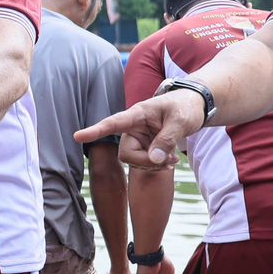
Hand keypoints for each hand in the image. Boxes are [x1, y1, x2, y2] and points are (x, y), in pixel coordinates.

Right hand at [76, 93, 205, 169]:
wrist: (194, 107)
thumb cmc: (186, 107)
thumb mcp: (181, 121)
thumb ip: (167, 139)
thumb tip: (153, 159)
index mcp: (137, 114)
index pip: (112, 123)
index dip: (95, 131)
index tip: (77, 137)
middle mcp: (132, 128)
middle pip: (126, 154)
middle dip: (146, 162)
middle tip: (171, 161)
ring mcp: (138, 139)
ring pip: (134, 162)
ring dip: (154, 165)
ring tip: (174, 159)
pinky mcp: (144, 147)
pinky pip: (143, 164)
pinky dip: (157, 166)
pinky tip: (171, 160)